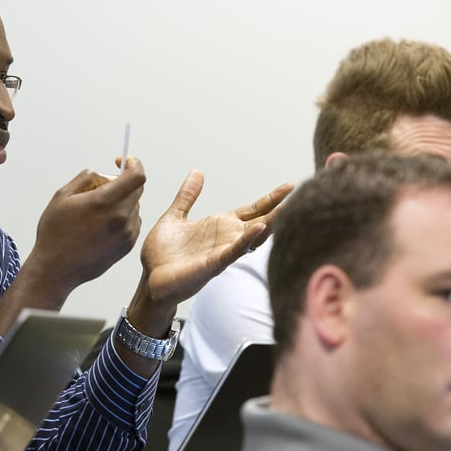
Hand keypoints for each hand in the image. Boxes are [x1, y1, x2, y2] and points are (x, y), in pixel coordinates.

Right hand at [26, 157, 146, 296]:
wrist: (56, 269)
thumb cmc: (55, 233)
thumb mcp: (62, 196)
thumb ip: (86, 178)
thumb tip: (103, 174)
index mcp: (104, 202)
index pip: (137, 176)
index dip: (134, 164)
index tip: (125, 161)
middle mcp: (120, 218)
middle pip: (137, 189)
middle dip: (123, 182)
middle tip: (101, 188)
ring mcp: (126, 234)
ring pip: (134, 206)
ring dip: (122, 202)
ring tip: (97, 212)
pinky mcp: (127, 247)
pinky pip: (133, 223)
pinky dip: (122, 218)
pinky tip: (101, 226)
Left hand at [137, 171, 292, 311]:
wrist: (149, 278)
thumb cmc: (162, 254)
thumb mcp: (175, 217)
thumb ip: (187, 196)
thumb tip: (197, 172)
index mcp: (219, 226)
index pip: (252, 210)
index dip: (270, 199)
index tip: (289, 185)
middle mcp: (226, 239)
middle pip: (260, 221)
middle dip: (280, 209)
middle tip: (301, 195)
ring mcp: (222, 252)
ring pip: (253, 237)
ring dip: (270, 223)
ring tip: (287, 208)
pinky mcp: (212, 265)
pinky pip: (234, 252)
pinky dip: (247, 240)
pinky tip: (259, 228)